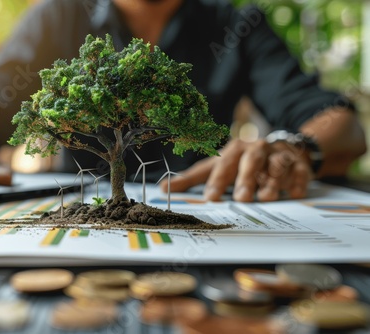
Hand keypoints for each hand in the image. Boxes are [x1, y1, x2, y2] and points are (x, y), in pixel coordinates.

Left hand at [159, 139, 312, 201]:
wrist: (281, 148)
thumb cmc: (241, 162)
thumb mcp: (217, 167)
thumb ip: (193, 179)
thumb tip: (163, 189)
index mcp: (234, 150)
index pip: (223, 165)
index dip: (217, 181)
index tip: (211, 198)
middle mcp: (257, 149)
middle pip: (251, 160)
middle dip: (246, 178)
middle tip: (241, 198)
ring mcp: (279, 155)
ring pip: (277, 164)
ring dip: (272, 180)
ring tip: (267, 197)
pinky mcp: (299, 164)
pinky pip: (300, 171)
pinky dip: (298, 182)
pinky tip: (294, 193)